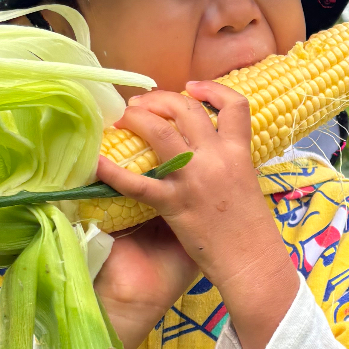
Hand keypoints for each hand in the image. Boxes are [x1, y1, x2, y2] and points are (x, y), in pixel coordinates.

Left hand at [96, 81, 298, 348]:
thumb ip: (228, 163)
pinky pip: (137, 183)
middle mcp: (217, 158)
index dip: (212, 89)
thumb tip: (209, 151)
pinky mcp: (175, 204)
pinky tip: (97, 163)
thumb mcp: (246, 184)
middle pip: (187, 109)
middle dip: (161, 100)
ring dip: (139, 118)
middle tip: (142, 104)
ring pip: (162, 131)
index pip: (234, 106)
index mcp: (239, 152)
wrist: (252, 262)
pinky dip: (113, 171)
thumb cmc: (251, 229)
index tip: (192, 86)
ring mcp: (195, 179)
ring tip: (124, 118)